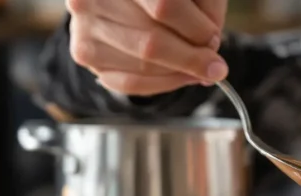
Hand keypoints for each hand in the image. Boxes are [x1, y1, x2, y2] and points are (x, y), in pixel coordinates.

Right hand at [66, 0, 228, 95]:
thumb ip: (205, 5)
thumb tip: (211, 44)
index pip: (164, 7)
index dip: (196, 28)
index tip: (215, 39)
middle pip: (152, 43)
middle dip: (191, 59)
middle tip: (214, 66)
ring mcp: (85, 27)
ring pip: (143, 66)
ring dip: (181, 73)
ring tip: (199, 69)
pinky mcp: (84, 53)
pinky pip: (130, 83)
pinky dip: (164, 83)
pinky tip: (181, 76)